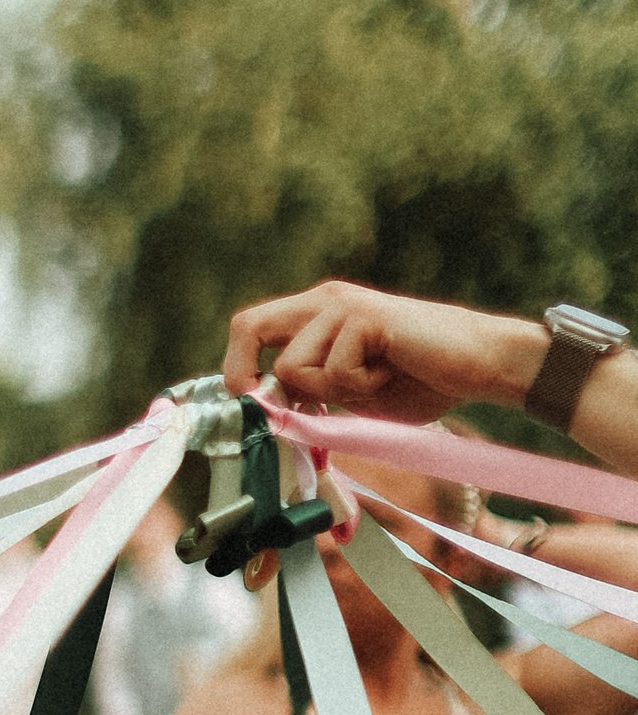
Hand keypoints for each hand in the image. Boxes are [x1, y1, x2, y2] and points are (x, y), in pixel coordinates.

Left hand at [223, 281, 541, 425]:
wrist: (479, 364)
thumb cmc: (420, 379)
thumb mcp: (351, 394)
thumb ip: (311, 397)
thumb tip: (268, 414)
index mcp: (315, 315)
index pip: (250, 327)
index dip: (234, 366)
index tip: (244, 403)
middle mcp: (323, 301)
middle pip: (249, 326)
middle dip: (245, 374)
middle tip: (269, 405)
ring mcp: (343, 305)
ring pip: (294, 366)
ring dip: (331, 392)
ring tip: (373, 380)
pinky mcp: (366, 317)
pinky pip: (335, 372)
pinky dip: (361, 388)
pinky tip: (392, 371)